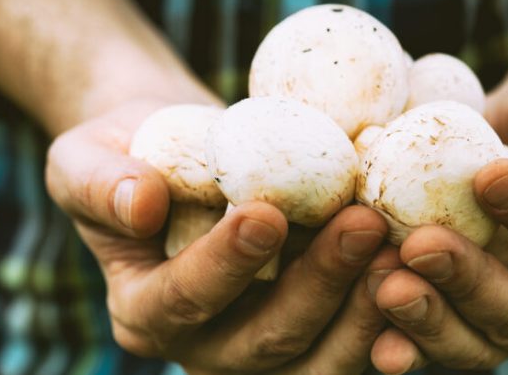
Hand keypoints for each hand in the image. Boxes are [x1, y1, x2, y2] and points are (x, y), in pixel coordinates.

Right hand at [46, 101, 395, 373]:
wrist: (184, 156)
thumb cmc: (133, 152)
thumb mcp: (88, 156)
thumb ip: (100, 183)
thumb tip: (140, 203)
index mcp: (146, 312)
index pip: (184, 299)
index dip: (225, 263)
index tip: (267, 212)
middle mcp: (206, 346)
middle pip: (267, 339)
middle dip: (319, 283)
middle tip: (364, 222)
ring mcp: (266, 348)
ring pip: (321, 357)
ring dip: (366, 306)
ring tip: (403, 245)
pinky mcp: (315, 332)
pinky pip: (356, 341)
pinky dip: (390, 313)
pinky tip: (420, 268)